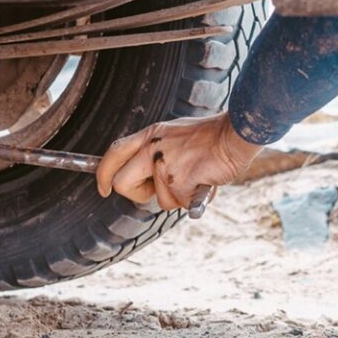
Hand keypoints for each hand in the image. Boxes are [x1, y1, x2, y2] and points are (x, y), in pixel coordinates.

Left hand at [95, 112, 261, 210]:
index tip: (103, 189)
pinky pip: (181, 204)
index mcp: (149, 135)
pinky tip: (203, 184)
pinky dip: (194, 201)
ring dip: (178, 196)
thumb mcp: (172, 133)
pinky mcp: (181, 182)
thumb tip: (147, 177)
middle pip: (121, 184)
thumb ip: (156, 151)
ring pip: (159, 200)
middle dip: (137, 195)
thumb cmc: (210, 137)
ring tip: (194, 176)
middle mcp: (152, 150)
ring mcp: (165, 167)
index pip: (113, 153)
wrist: (234, 135)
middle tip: (157, 190)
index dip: (103, 174)